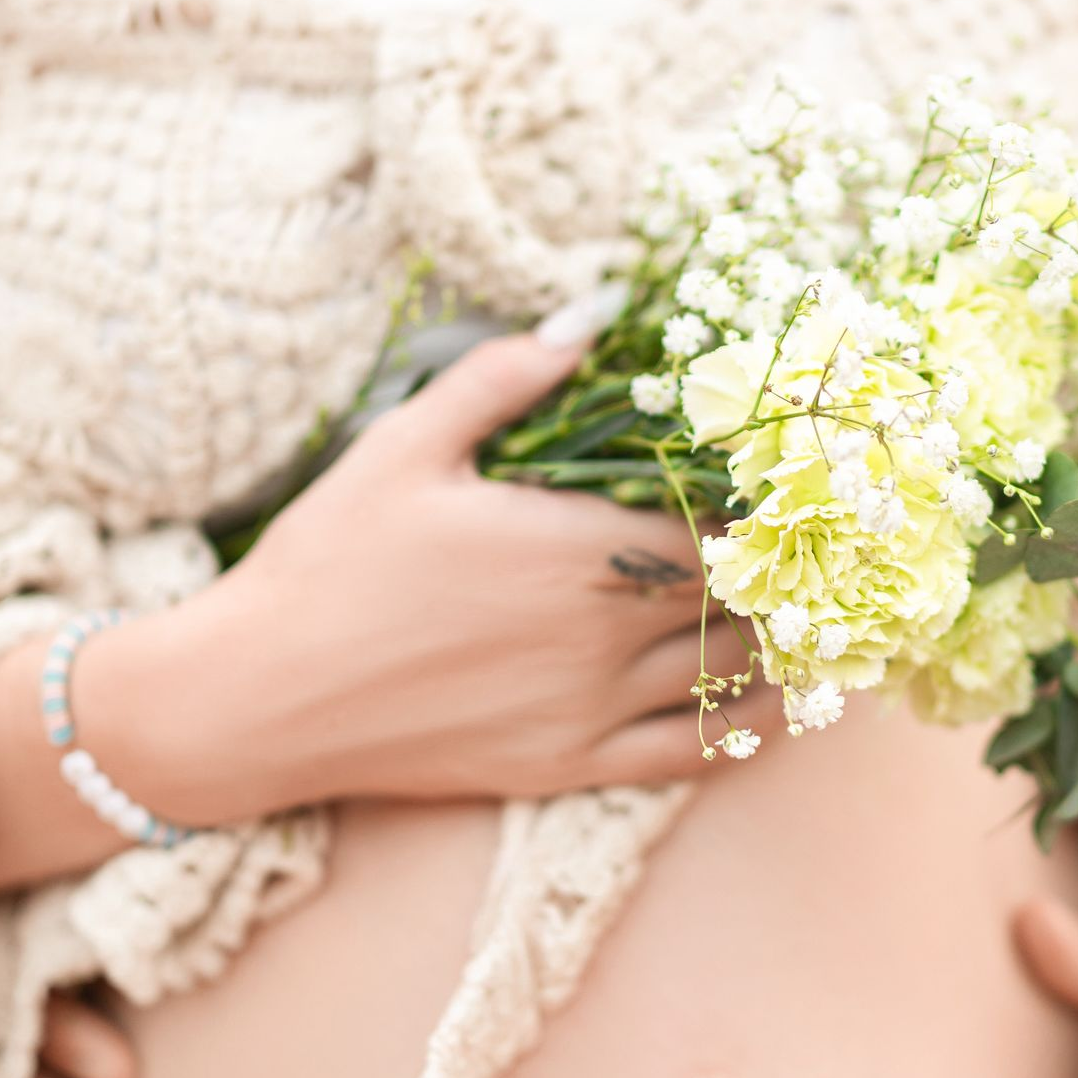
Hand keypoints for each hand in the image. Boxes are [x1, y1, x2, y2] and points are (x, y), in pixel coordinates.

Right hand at [85, 323, 760, 826]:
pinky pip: (691, 754)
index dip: (768, 491)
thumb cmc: (328, 561)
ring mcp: (591, 708)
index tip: (792, 467)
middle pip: (744, 593)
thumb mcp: (405, 445)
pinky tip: (775, 704)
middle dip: (786, 559)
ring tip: (818, 605)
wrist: (259, 696)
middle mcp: (604, 633)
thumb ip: (506, 378)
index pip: (722, 515)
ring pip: (731, 673)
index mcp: (578, 546)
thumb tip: (592, 312)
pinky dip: (746, 729)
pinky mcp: (566, 765)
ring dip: (781, 637)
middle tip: (817, 529)